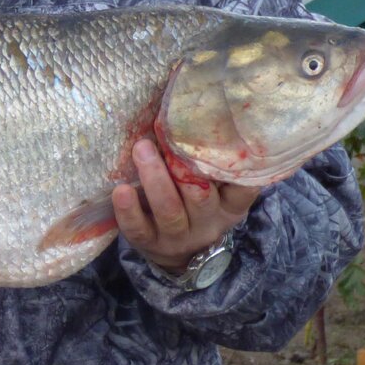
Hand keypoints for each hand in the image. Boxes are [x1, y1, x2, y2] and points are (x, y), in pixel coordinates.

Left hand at [113, 138, 258, 273]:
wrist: (179, 254)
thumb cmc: (196, 205)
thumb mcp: (216, 191)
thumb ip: (212, 163)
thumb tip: (201, 111)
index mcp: (229, 207)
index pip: (243, 190)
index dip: (236, 169)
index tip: (225, 139)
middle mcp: (207, 223)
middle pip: (200, 197)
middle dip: (183, 167)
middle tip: (166, 136)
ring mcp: (178, 236)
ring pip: (169, 211)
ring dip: (155, 179)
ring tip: (141, 149)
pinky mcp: (149, 242)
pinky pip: (138, 228)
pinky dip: (128, 209)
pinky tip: (122, 189)